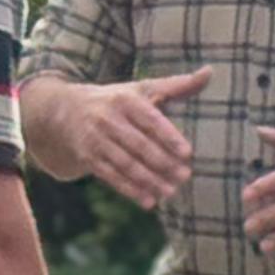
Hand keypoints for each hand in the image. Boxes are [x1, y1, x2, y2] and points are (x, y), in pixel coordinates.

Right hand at [55, 68, 211, 209]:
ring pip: (125, 163)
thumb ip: (176, 85)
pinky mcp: (88, 158)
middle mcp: (107, 118)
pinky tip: (148, 202)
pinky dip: (130, 190)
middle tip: (185, 177)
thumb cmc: (116, 100)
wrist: (66, 111)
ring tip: (170, 193)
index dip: (168, 136)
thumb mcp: (142, 89)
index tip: (187, 153)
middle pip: (138, 144)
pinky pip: (111, 176)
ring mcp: (95, 139)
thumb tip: (209, 72)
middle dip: (162, 162)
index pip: (150, 119)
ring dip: (148, 180)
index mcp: (125, 99)